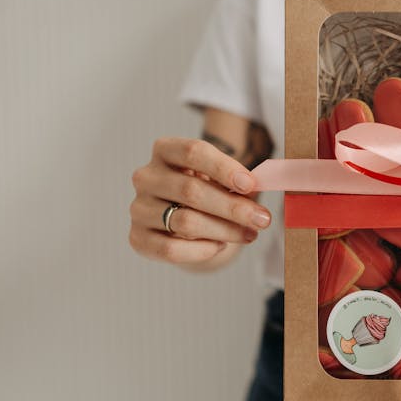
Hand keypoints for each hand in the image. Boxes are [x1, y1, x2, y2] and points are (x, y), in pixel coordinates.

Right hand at [129, 137, 271, 264]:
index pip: (193, 152)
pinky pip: (170, 249)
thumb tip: (261, 186)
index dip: (223, 168)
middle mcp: (146, 177)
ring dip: (224, 230)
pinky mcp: (137, 238)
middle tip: (262, 219)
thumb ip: (239, 181)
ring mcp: (139, 208)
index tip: (250, 185)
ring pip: (185, 222)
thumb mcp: (222, 179)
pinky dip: (201, 250)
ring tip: (249, 234)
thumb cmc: (208, 191)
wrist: (184, 222)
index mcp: (165, 151)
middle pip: (191, 191)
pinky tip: (220, 246)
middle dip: (233, 208)